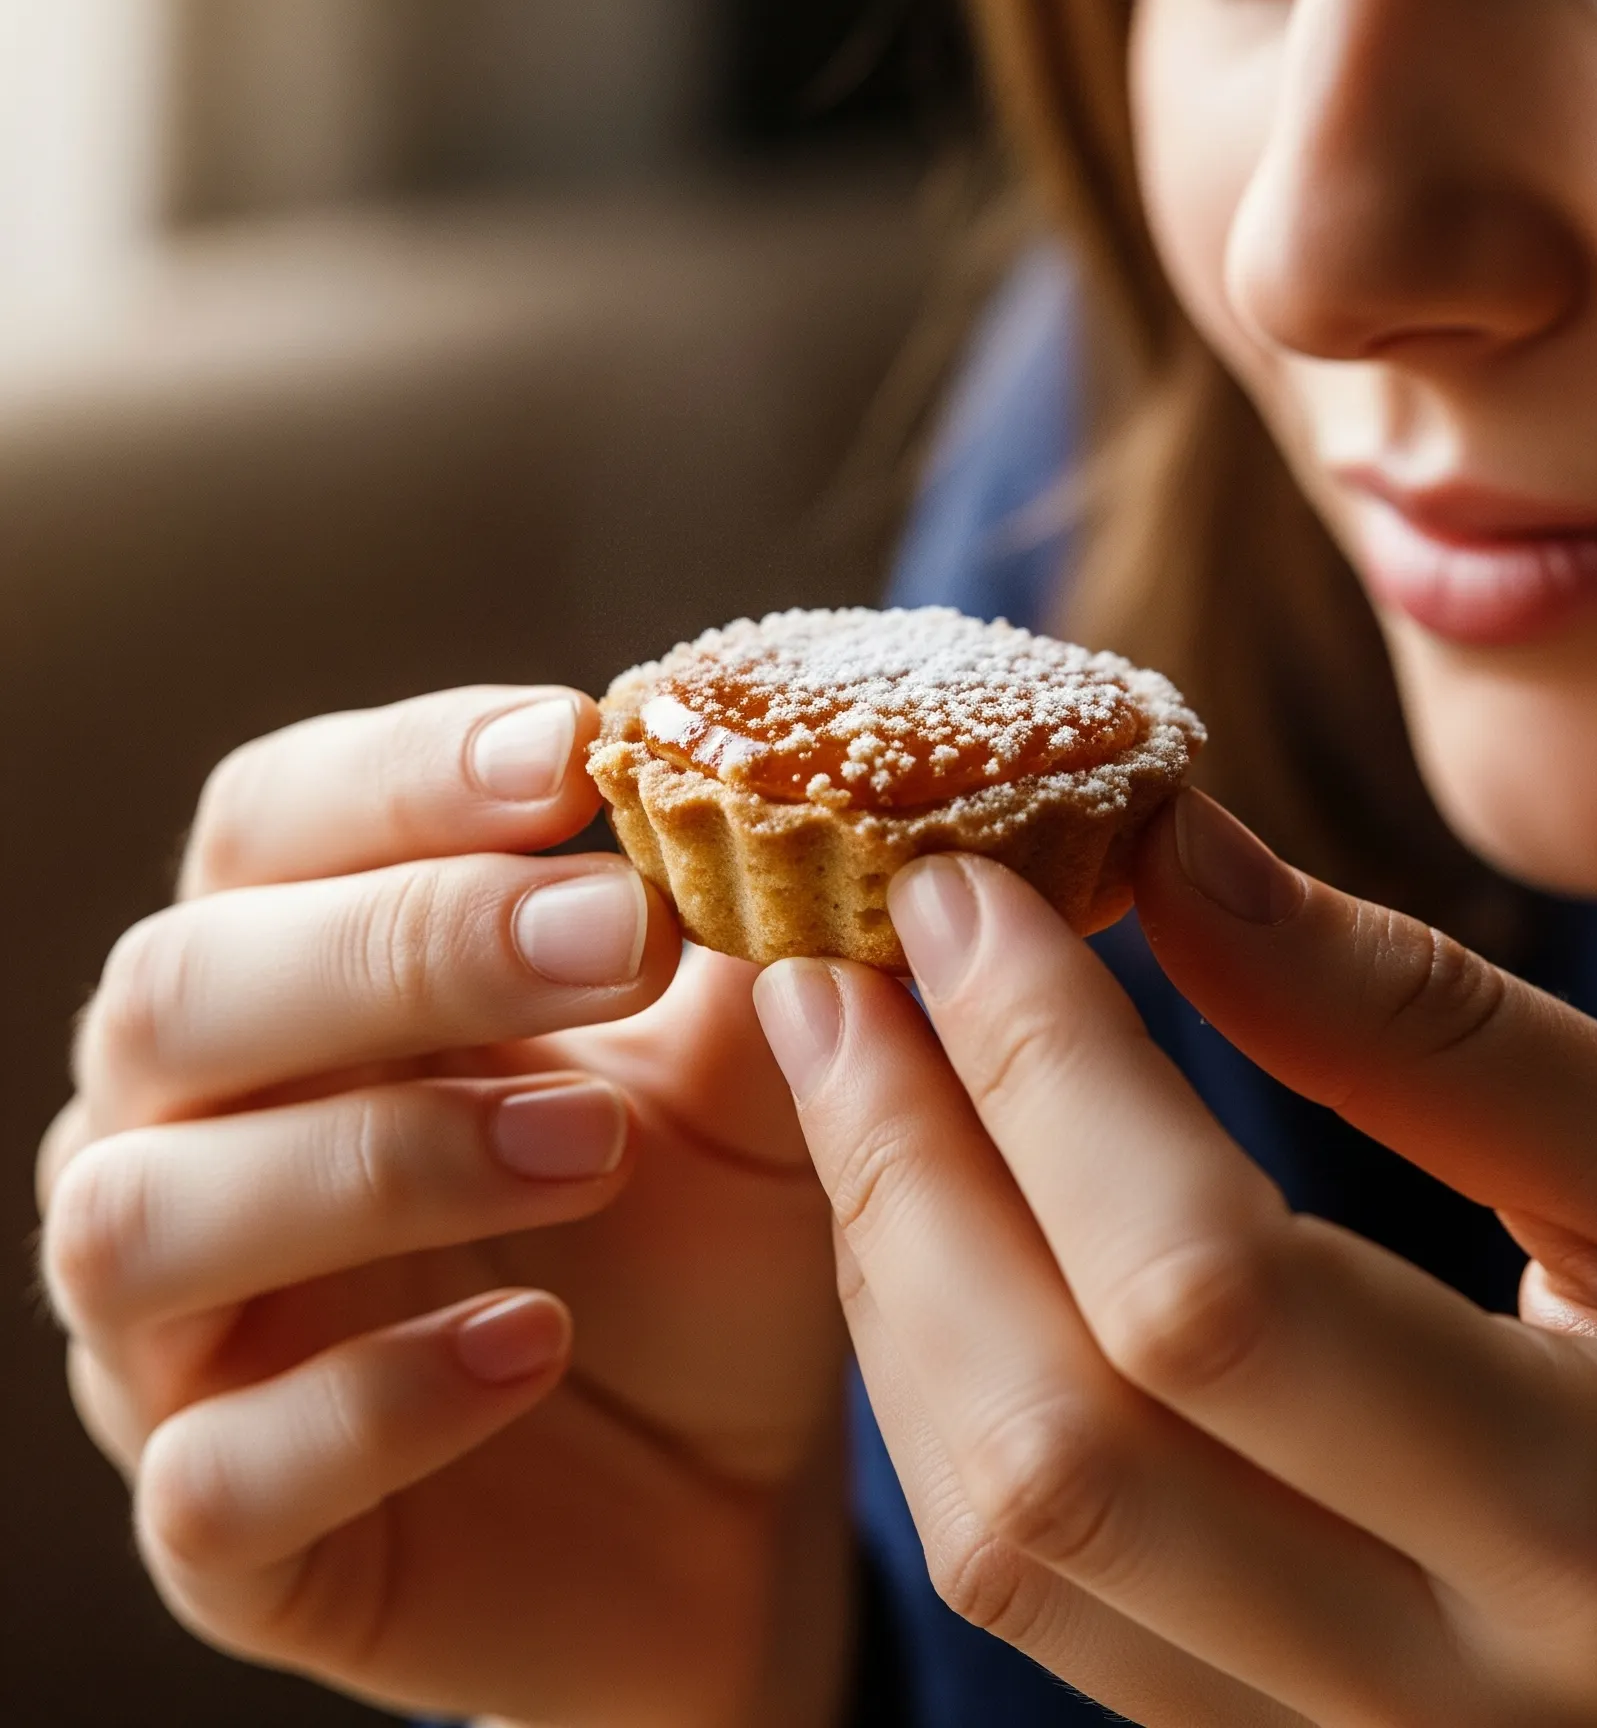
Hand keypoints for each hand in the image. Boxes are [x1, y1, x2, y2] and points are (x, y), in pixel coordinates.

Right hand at [38, 688, 850, 1727]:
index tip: (575, 747)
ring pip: (146, 1220)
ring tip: (592, 1151)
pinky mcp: (226, 1531)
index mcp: (301, 979)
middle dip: (401, 947)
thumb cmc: (703, 1238)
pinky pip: (219, 1475)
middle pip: (177, 992)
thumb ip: (740, 948)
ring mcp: (180, 1341)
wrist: (724, 1490)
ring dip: (379, 1158)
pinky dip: (372, 1402)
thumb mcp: (749, 1077)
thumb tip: (769, 796)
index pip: (271, 824)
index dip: (404, 774)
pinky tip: (531, 1347)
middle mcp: (192, 1135)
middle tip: (618, 934)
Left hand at [752, 792, 1596, 1726]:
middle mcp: (1451, 1708)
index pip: (1213, 1292)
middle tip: (831, 961)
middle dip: (900, 1166)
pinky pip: (1046, 1588)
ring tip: (856, 1069)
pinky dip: (949, 1384)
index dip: (1049, 1067)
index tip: (961, 889)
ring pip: (1009, 1543)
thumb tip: (1176, 858)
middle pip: (1056, 1445)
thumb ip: (1431, 1028)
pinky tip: (943, 1222)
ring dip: (893, 1275)